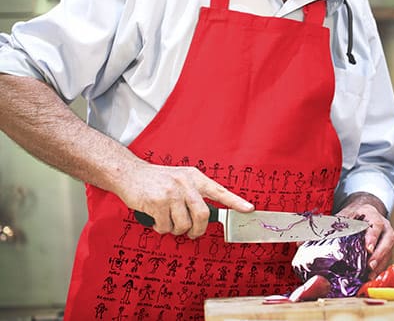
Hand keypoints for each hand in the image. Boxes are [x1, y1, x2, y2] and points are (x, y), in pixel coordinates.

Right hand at [115, 159, 253, 239]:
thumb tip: (208, 215)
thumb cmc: (156, 180)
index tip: (249, 209)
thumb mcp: (180, 178)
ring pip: (184, 225)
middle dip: (198, 231)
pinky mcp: (157, 202)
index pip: (218, 190)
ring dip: (176, 230)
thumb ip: (194, 192)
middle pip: (203, 215)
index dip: (235, 201)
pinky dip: (161, 229)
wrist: (130, 174)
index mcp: (194, 177)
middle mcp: (185, 183)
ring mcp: (171, 192)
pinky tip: (155, 219)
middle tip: (192, 234)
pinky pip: (166, 227)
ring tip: (168, 221)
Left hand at [336, 192, 393, 279]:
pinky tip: (370, 276)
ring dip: (380, 264)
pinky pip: (386, 259)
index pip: (376, 226)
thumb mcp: (347, 214)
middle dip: (379, 254)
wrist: (366, 213)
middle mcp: (385, 227)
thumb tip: (319, 235)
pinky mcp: (388, 249)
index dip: (372, 237)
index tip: (367, 248)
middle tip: (370, 266)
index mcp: (374, 216)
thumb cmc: (356, 215)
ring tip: (369, 275)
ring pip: (389, 252)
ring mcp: (388, 239)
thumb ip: (338, 223)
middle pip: (388, 241)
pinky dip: (379, 269)